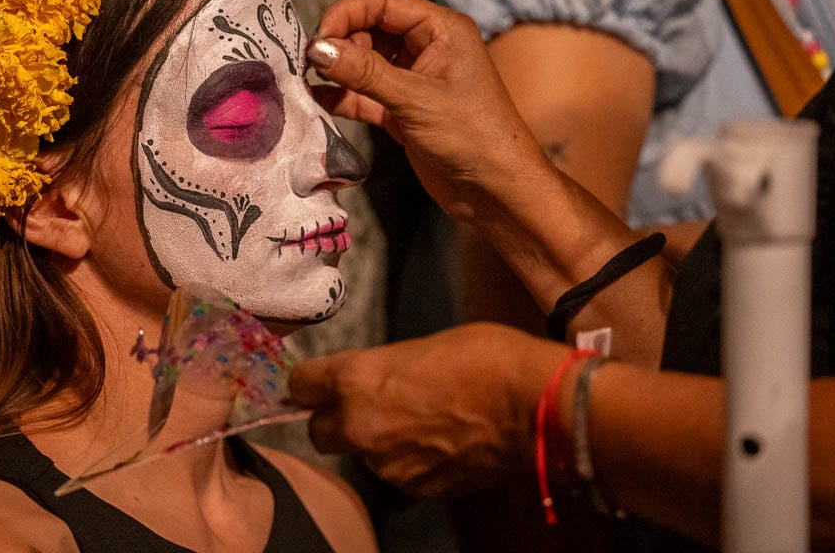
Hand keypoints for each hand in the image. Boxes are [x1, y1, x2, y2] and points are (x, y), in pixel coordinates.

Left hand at [289, 322, 563, 496]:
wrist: (533, 406)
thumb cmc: (485, 359)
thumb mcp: (421, 346)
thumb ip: (383, 367)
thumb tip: (373, 378)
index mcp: (356, 380)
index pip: (301, 384)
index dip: (309, 382)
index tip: (316, 381)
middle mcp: (360, 426)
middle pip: (318, 430)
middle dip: (334, 418)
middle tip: (365, 403)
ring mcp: (387, 463)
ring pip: (361, 453)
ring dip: (377, 440)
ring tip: (420, 418)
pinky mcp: (415, 487)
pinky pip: (396, 471)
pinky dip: (409, 459)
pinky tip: (440, 440)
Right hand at [309, 0, 546, 220]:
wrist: (496, 190)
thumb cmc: (473, 136)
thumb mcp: (415, 99)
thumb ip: (364, 72)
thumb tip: (318, 48)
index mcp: (441, 28)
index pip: (382, 0)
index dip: (346, 14)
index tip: (318, 42)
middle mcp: (428, 45)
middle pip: (371, 22)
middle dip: (341, 38)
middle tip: (314, 63)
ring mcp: (414, 77)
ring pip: (364, 57)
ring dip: (339, 68)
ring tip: (311, 83)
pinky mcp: (402, 107)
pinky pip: (364, 91)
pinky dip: (342, 95)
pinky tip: (318, 102)